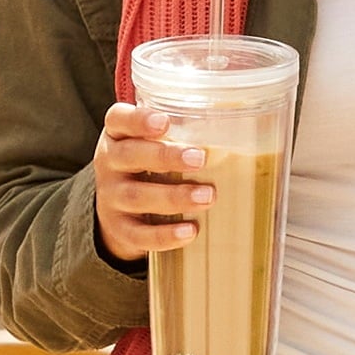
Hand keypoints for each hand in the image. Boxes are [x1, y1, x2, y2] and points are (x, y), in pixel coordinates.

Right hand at [93, 102, 211, 264]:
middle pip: (129, 156)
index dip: (138, 119)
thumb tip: (245, 126)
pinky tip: (190, 231)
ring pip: (136, 196)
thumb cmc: (147, 166)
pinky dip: (164, 234)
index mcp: (117, 136)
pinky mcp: (119, 229)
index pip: (118, 120)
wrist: (116, 210)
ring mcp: (111, 198)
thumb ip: (181, 132)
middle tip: (200, 159)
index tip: (164, 122)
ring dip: (173, 196)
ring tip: (207, 196)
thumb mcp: (151, 143)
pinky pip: (138, 234)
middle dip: (165, 157)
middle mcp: (109, 164)